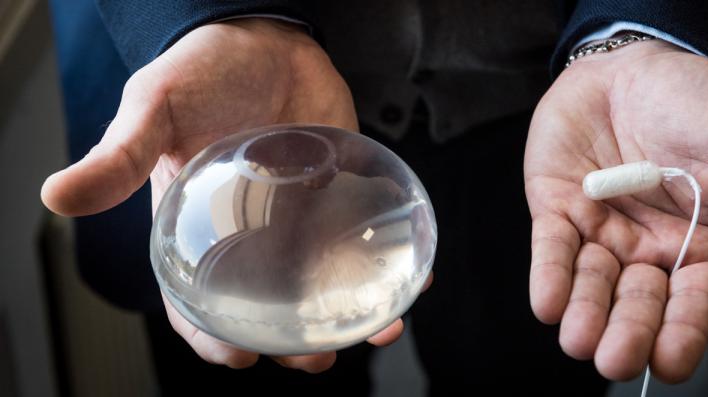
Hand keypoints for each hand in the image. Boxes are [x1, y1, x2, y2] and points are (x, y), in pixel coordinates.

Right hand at [41, 18, 403, 370]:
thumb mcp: (153, 110)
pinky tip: (417, 275)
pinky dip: (388, 261)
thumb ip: (119, 157)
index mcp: (199, 228)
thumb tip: (57, 197)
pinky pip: (364, 239)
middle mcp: (252, 234)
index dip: (210, 336)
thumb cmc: (201, 70)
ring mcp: (301, 218)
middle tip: (317, 360)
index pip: (196, 300)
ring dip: (350, 314)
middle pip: (269, 306)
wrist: (264, 33)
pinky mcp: (341, 194)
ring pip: (324, 283)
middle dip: (294, 343)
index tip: (240, 355)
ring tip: (378, 332)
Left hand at [525, 40, 707, 382]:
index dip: (682, 333)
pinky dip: (549, 276)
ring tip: (580, 340)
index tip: (671, 364)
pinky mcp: (558, 209)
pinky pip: (552, 248)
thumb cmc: (699, 103)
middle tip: (617, 360)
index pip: (692, 301)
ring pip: (591, 285)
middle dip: (628, 334)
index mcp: (697, 245)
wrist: (636, 62)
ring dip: (584, 313)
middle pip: (638, 304)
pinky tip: (548, 303)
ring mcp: (600, 232)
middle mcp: (646, 248)